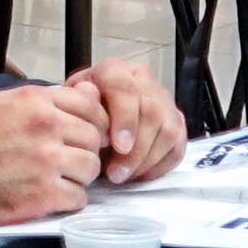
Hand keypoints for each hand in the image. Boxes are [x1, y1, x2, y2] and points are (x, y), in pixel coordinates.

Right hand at [0, 76, 106, 227]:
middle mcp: (46, 127)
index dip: (93, 122)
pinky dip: (70, 200)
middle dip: (84, 150)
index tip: (84, 134)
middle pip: (94, 138)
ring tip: (61, 179)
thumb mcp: (3, 102)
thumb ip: (47, 98)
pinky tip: (53, 196)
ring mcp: (46, 161)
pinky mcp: (43, 194)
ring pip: (91, 168)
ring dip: (79, 176)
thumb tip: (88, 94)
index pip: (90, 105)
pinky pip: (79, 197)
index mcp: (36, 101)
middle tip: (68, 160)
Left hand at [78, 55, 185, 184]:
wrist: (87, 117)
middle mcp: (141, 80)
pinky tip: (140, 174)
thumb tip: (88, 95)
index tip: (119, 146)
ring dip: (146, 161)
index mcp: (113, 71)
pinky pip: (177, 145)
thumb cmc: (79, 113)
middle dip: (135, 151)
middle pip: (151, 112)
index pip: (126, 90)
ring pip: (168, 130)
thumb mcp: (69, 106)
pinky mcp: (175, 119)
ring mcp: (161, 99)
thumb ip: (79, 103)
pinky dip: (160, 165)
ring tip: (124, 176)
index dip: (126, 120)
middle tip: (116, 174)